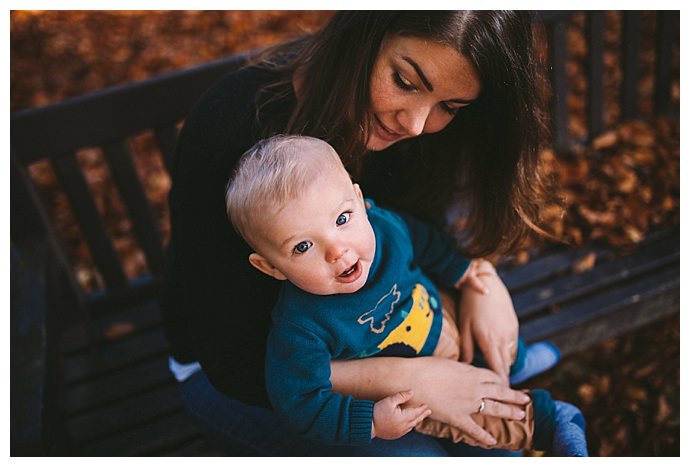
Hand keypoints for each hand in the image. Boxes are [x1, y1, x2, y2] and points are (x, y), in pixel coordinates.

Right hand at [372, 390, 430, 439]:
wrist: (369, 425)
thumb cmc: (378, 411)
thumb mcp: (389, 401)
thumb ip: (401, 396)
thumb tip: (412, 392)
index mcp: (403, 418)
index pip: (416, 412)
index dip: (422, 409)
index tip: (426, 405)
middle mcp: (403, 426)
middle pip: (416, 420)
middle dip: (423, 415)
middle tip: (429, 411)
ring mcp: (399, 432)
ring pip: (412, 426)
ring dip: (417, 420)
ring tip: (420, 417)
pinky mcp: (394, 435)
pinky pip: (406, 430)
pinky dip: (410, 426)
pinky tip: (410, 424)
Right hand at [410, 357, 528, 446]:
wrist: (412, 379)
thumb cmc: (424, 368)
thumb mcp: (446, 363)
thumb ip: (458, 368)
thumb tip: (462, 369)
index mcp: (471, 372)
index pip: (492, 377)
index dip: (501, 381)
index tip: (507, 383)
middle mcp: (474, 387)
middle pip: (500, 391)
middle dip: (514, 396)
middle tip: (526, 399)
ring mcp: (467, 403)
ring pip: (494, 408)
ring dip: (508, 412)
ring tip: (520, 415)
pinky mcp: (457, 417)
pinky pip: (474, 429)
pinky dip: (484, 436)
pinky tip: (493, 442)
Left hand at [458, 262, 518, 382]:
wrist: (486, 282)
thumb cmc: (470, 305)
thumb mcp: (465, 326)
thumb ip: (466, 348)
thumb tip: (465, 366)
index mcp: (490, 341)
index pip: (498, 370)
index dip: (500, 384)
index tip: (501, 395)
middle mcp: (503, 338)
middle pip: (506, 365)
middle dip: (504, 379)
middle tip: (501, 392)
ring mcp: (511, 331)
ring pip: (511, 355)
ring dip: (506, 365)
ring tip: (499, 375)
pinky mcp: (514, 325)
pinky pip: (513, 344)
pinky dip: (508, 352)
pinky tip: (500, 353)